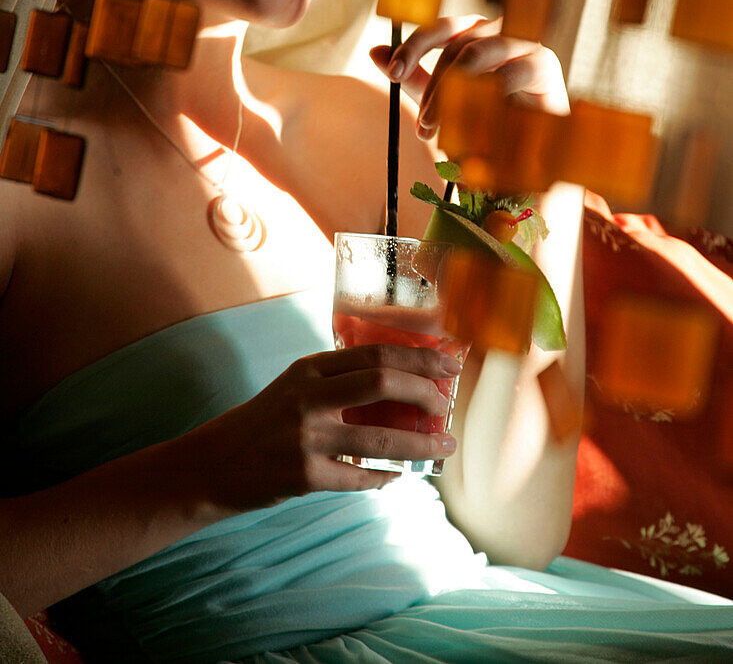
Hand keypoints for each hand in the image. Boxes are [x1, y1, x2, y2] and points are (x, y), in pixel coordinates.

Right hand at [186, 345, 460, 513]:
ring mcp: (306, 437)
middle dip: (424, 391)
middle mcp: (308, 397)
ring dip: (421, 443)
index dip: (419, 355)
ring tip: (445, 446)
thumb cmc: (267, 420)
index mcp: (310, 368)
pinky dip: (386, 477)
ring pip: (381, 439)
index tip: (450, 362)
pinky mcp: (305, 476)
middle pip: (381, 382)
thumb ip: (341, 380)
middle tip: (446, 404)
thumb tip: (406, 381)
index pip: (375, 352)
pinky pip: (361, 477)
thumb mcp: (298, 386)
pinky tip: (399, 476)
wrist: (215, 463)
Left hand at [370, 15, 569, 138]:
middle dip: (434, 84)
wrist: (534, 156)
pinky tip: (474, 129)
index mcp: (477, 34)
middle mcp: (501, 31)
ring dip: (452, 95)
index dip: (413, 46)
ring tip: (441, 131)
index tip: (390, 72)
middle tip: (421, 123)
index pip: (440, 28)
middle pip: (457, 40)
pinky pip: (505, 75)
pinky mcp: (544, 65)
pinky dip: (484, 102)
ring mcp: (524, 43)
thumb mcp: (443, 99)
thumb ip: (412, 75)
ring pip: (477, 53)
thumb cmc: (489, 123)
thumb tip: (374, 51)